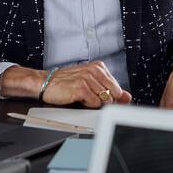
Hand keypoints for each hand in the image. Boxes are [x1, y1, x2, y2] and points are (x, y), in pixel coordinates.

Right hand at [0, 61, 132, 106]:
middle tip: (90, 97)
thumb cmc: (66, 83)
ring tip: (82, 97)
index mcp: (98, 67)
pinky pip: (94, 103)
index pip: (117, 87)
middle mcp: (94, 70)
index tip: (102, 98)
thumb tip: (127, 97)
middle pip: (113, 94)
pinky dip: (87, 105)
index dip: (112, 97)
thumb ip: (110, 89)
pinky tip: (78, 98)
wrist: (44, 83)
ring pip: (104, 99)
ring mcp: (88, 78)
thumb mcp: (90, 82)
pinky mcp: (81, 88)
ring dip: (94, 103)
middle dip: (104, 101)